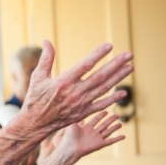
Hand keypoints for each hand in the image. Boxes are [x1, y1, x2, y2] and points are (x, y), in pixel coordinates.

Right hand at [8, 41, 132, 139]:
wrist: (36, 122)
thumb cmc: (35, 98)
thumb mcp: (38, 77)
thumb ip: (46, 59)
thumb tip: (47, 41)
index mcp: (64, 82)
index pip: (85, 65)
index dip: (98, 55)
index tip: (109, 46)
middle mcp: (75, 93)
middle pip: (100, 76)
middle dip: (116, 64)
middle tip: (129, 55)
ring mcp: (81, 104)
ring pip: (104, 89)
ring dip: (118, 78)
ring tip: (130, 67)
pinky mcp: (83, 113)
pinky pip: (101, 105)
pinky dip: (113, 99)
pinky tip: (123, 92)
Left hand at [37, 112, 124, 164]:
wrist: (71, 147)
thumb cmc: (69, 136)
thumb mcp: (73, 123)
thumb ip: (76, 116)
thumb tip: (74, 107)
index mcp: (86, 128)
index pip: (95, 120)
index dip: (101, 115)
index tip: (106, 110)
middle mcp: (92, 132)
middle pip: (103, 124)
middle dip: (110, 120)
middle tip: (117, 115)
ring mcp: (96, 138)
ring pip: (108, 132)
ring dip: (114, 128)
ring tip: (121, 123)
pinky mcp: (99, 144)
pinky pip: (110, 141)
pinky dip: (117, 139)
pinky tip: (123, 136)